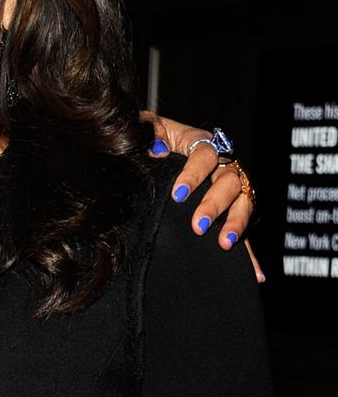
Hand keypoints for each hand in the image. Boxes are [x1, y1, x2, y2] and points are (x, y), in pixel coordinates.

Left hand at [143, 113, 260, 278]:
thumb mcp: (147, 129)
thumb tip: (157, 149)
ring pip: (243, 203)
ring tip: (223, 243)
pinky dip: (250, 253)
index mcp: (200, 142)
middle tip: (198, 226)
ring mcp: (231, 187)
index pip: (204, 156)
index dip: (193, 174)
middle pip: (228, 182)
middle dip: (214, 205)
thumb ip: (150, 133)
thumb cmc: (150, 137)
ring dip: (235, 224)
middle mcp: (223, 164)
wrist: (154, 149)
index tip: (178, 195)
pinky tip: (256, 273)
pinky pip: (244, 230)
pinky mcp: (232, 210)